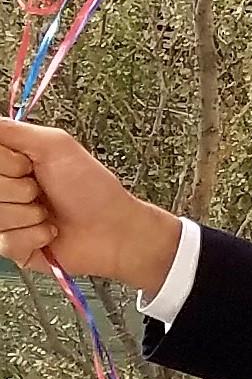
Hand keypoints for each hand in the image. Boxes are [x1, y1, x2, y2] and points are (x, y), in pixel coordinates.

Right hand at [0, 118, 180, 293]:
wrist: (113, 230)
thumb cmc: (93, 188)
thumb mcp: (56, 147)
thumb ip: (15, 131)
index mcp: (12, 163)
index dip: (7, 163)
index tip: (27, 165)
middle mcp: (7, 189)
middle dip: (18, 189)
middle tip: (41, 189)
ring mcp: (8, 218)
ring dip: (28, 214)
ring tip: (48, 212)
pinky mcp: (13, 247)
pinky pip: (6, 241)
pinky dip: (33, 236)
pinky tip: (50, 231)